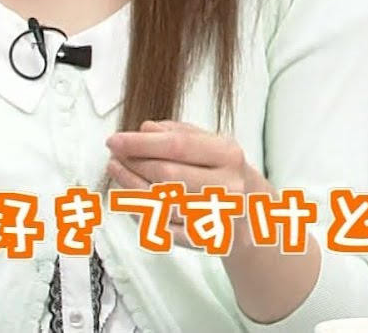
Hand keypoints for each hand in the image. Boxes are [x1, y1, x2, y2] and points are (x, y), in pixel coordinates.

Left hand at [105, 120, 261, 247]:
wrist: (254, 212)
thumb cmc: (223, 170)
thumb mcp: (209, 142)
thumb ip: (177, 132)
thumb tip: (144, 129)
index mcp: (228, 155)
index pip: (177, 146)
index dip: (141, 143)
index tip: (114, 140)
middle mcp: (227, 186)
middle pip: (167, 176)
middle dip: (133, 164)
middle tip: (114, 155)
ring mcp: (217, 217)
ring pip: (162, 204)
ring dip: (131, 187)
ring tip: (116, 170)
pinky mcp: (204, 239)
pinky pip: (163, 228)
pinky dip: (141, 212)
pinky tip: (128, 198)